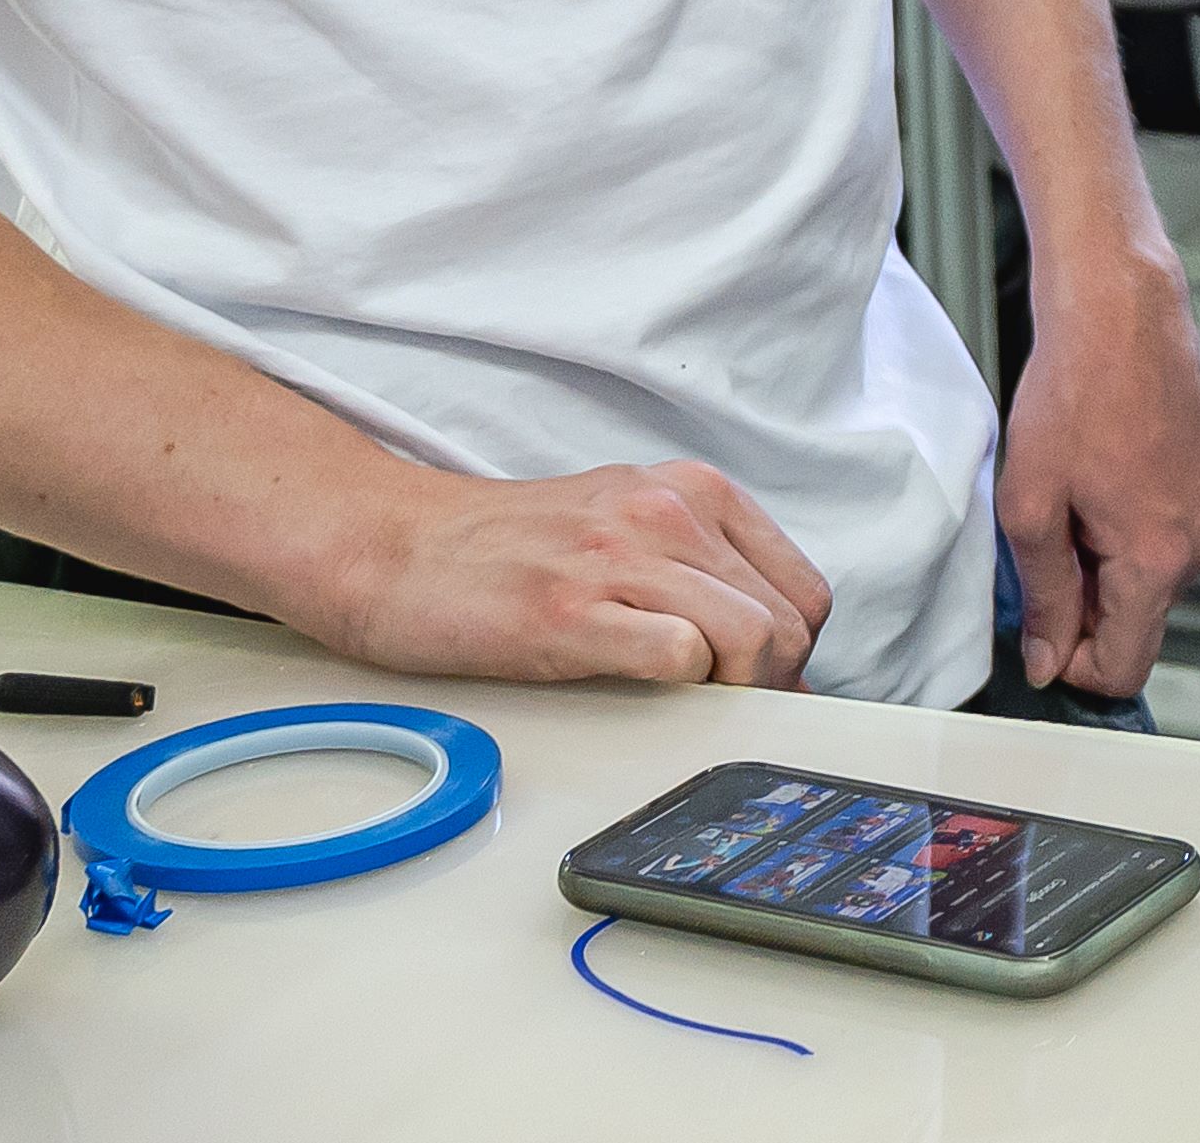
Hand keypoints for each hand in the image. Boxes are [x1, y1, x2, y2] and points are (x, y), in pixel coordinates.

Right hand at [298, 459, 835, 688]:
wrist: (395, 547)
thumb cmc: (509, 550)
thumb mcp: (628, 529)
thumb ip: (701, 575)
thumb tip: (771, 663)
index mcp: (693, 491)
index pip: (803, 591)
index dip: (791, 653)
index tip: (757, 685)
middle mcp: (668, 511)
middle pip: (787, 624)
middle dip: (769, 684)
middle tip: (719, 707)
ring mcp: (619, 557)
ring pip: (749, 637)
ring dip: (731, 691)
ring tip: (683, 703)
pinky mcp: (568, 610)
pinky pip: (677, 654)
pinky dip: (678, 685)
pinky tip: (638, 685)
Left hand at [994, 256, 1199, 694]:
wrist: (1121, 308)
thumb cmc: (1077, 390)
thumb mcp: (1032, 505)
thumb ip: (1044, 597)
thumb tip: (1049, 659)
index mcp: (1160, 560)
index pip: (1124, 668)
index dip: (1071, 663)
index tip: (1038, 629)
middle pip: (1138, 622)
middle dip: (1085, 602)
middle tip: (1044, 536)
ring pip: (1152, 578)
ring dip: (1105, 560)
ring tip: (1073, 492)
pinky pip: (1168, 536)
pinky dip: (1129, 526)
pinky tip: (1101, 473)